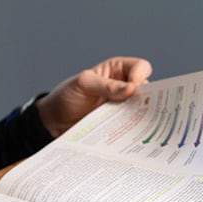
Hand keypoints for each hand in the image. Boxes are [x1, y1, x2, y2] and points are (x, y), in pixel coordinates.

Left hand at [35, 56, 152, 137]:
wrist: (54, 121)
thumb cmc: (67, 96)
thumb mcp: (84, 85)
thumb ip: (107, 86)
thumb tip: (132, 89)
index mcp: (117, 69)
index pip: (140, 67)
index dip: (140, 76)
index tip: (133, 89)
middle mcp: (124, 86)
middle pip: (147, 89)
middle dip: (147, 98)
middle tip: (143, 109)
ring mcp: (123, 106)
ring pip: (143, 109)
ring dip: (141, 116)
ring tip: (136, 123)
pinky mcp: (120, 123)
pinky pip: (133, 125)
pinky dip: (134, 129)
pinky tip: (132, 134)